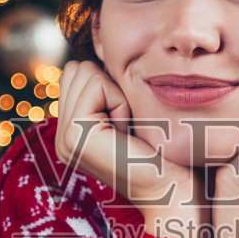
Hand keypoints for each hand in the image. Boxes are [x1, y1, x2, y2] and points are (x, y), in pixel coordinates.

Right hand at [55, 59, 202, 221]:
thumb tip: (101, 47)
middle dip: (110, 87)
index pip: (77, 72)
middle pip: (76, 68)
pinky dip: (119, 101)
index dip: (111, 86)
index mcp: (71, 131)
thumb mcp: (133, 113)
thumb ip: (109, 89)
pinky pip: (95, 85)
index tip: (130, 122)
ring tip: (129, 131)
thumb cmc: (168, 152)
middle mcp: (60, 137)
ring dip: (117, 95)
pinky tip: (128, 133)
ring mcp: (63, 139)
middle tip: (130, 127)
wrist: (178, 191)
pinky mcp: (74, 137)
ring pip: (84, 72)